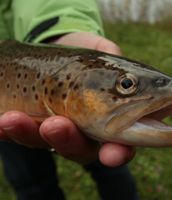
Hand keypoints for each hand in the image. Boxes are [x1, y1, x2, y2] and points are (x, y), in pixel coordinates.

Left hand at [0, 32, 134, 166]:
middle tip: (56, 125)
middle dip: (67, 141)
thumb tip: (113, 52)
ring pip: (43, 143)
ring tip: (13, 119)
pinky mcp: (30, 124)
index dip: (117, 154)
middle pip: (77, 148)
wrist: (59, 50)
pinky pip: (16, 133)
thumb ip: (109, 54)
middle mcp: (82, 131)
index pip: (118, 145)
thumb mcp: (99, 51)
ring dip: (28, 134)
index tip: (112, 155)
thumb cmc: (85, 56)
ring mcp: (55, 130)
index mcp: (108, 121)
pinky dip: (6, 131)